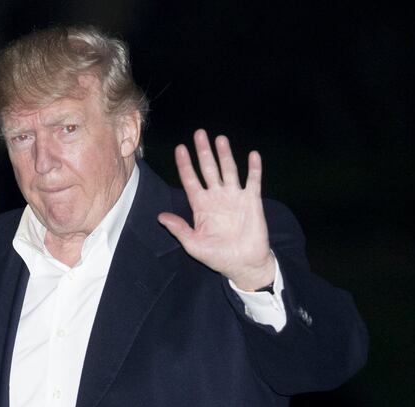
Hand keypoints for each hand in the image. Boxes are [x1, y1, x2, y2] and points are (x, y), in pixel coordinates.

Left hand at [157, 129, 274, 290]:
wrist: (244, 264)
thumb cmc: (218, 256)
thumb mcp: (193, 245)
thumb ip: (179, 229)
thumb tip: (160, 217)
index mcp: (201, 205)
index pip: (190, 180)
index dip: (185, 164)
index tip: (180, 148)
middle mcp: (216, 197)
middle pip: (208, 169)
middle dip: (203, 151)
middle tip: (199, 133)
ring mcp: (234, 197)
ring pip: (228, 170)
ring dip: (225, 155)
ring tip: (220, 139)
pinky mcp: (252, 201)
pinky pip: (253, 181)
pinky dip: (254, 168)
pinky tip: (253, 155)